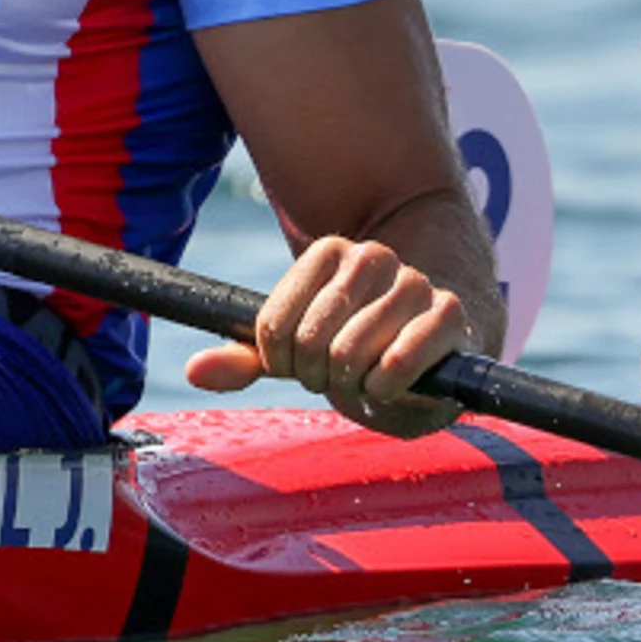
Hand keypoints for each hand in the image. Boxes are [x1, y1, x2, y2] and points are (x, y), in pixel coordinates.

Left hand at [181, 235, 475, 437]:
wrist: (436, 347)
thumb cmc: (357, 346)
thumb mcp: (296, 349)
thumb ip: (246, 358)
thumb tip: (193, 371)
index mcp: (328, 252)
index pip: (272, 326)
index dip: (281, 362)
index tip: (299, 366)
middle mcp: (371, 257)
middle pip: (309, 342)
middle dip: (316, 377)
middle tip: (336, 378)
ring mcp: (413, 282)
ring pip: (349, 355)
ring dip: (350, 387)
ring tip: (365, 381)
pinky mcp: (448, 314)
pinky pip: (395, 364)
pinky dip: (383, 389)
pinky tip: (390, 387)